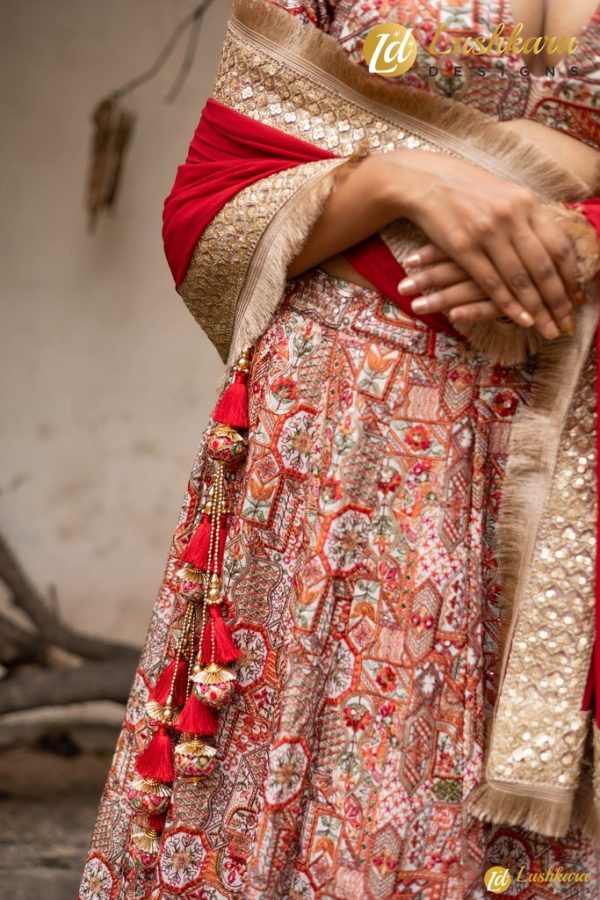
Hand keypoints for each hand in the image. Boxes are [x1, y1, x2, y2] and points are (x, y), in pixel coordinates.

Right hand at [385, 150, 582, 338]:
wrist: (425, 180)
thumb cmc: (466, 189)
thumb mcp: (505, 194)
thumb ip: (526, 217)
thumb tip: (550, 241)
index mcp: (527, 203)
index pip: (559, 246)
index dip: (571, 276)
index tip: (578, 298)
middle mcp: (512, 217)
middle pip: (544, 267)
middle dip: (558, 300)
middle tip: (567, 323)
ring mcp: (488, 232)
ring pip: (521, 278)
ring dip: (537, 309)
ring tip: (549, 329)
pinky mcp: (464, 247)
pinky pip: (492, 283)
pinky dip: (509, 304)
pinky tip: (522, 320)